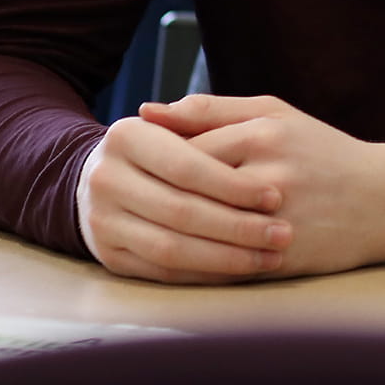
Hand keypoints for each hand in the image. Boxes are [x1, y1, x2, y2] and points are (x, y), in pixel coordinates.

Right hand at [76, 115, 291, 283]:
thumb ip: (200, 111)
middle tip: (282, 235)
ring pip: (170, 248)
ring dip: (225, 258)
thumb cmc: (176, 142)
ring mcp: (101, 221)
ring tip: (270, 257)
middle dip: (236, 226)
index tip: (275, 197)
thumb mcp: (191, 119)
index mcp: (125, 137)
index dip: (232, 185)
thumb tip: (174, 110)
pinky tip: (240, 270)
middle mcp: (104, 179)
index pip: (186, 167)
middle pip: (179, 211)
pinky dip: (205, 274)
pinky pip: (162, 271)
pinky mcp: (109, 255)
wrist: (121, 176)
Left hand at [141, 94, 384, 277]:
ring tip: (152, 230)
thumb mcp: (275, 115)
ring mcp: (274, 221)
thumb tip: (147, 112)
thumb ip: (212, 110)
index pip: (181, 152)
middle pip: (185, 193)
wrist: (384, 200)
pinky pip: (217, 265)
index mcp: (263, 136)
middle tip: (139, 205)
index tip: (140, 172)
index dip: (153, 166)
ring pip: (197, 234)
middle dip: (156, 202)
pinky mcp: (279, 257)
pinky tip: (177, 257)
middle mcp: (268, 176)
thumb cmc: (324, 151)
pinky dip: (190, 264)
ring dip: (168, 235)